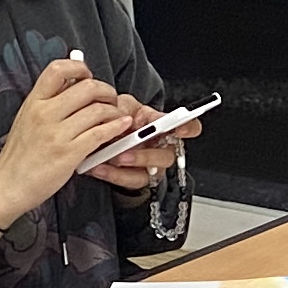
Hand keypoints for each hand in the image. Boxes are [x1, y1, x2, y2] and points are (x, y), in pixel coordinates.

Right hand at [0, 57, 149, 211]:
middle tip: (110, 98)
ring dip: (114, 111)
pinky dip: (116, 127)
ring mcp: (56, 134)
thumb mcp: (26, 120)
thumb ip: (48, 102)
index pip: (57, 70)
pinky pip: (100, 133)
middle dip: (106, 90)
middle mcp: (44, 114)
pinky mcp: (69, 153)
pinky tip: (121, 126)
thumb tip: (72, 82)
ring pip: (98, 110)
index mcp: (33, 102)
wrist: (7, 186)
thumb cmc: (19, 156)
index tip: (89, 75)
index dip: (79, 67)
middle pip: (86, 87)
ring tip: (117, 116)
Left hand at [83, 112, 199, 188]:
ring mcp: (152, 165)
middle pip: (167, 156)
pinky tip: (98, 167)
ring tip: (109, 160)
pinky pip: (130, 181)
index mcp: (163, 127)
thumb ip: (125, 109)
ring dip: (128, 168)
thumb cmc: (119, 120)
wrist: (102, 139)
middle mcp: (162, 147)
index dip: (189, 128)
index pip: (188, 126)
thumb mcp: (122, 106)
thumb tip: (123, 117)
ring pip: (150, 172)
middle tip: (126, 153)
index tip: (180, 129)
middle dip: (146, 156)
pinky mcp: (138, 178)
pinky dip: (113, 175)